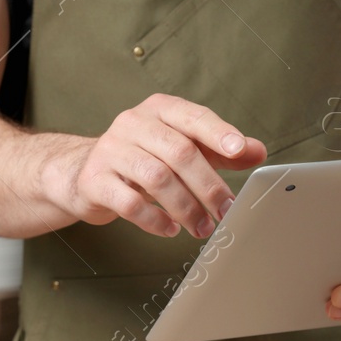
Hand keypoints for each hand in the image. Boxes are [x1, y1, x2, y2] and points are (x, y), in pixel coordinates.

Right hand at [50, 93, 266, 238]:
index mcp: (159, 110)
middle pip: (179, 152)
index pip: (194, 117)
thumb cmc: (142, 159)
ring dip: (185, 208)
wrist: (82, 173)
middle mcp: (133, 123)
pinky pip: (129, 202)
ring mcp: (110, 150)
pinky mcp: (94, 180)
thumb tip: (257, 151)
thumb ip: (220, 150)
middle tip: (225, 211)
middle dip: (208, 186)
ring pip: (156, 178)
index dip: (218, 133)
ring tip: (201, 228)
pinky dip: (154, 219)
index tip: (240, 151)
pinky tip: (169, 230)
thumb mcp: (183, 148)